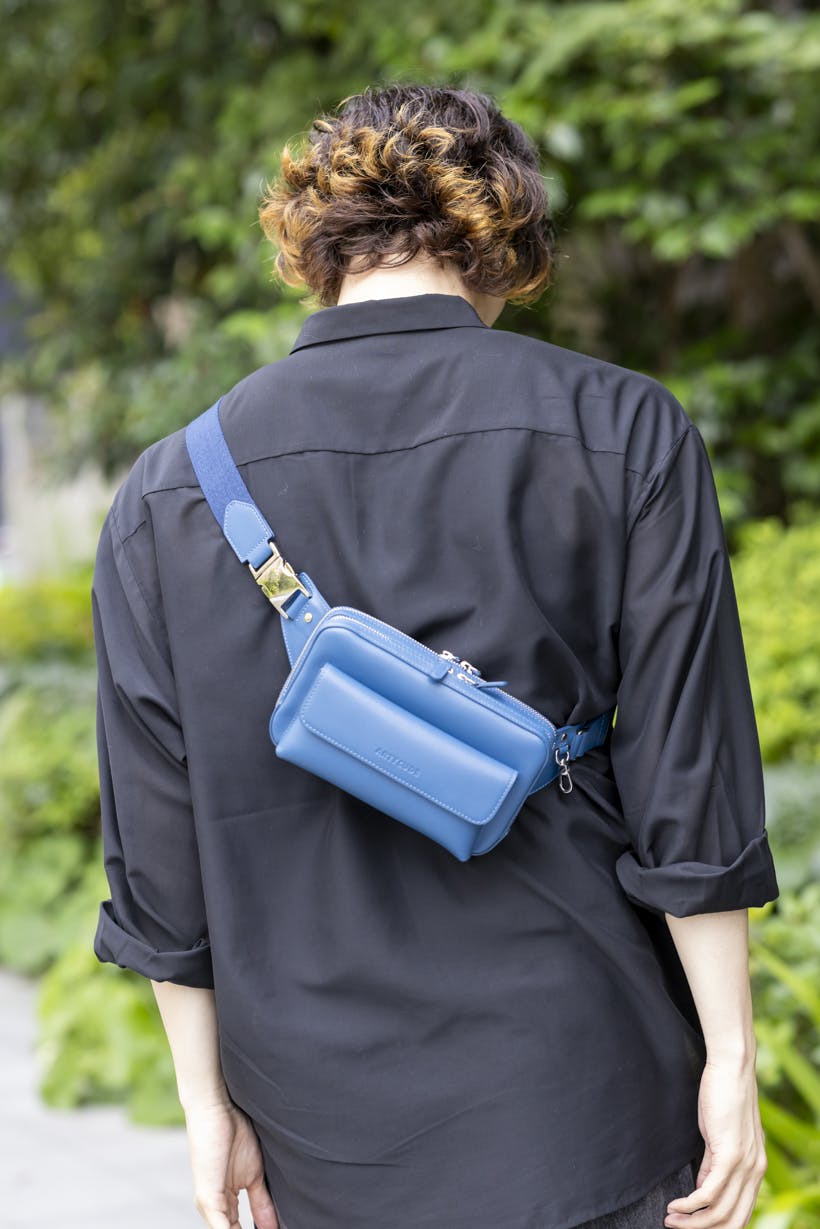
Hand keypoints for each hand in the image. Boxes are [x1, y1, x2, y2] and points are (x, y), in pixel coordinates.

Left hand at [184, 1097, 279, 1228]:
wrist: (219, 1106)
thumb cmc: (235, 1130)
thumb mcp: (256, 1174)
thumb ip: (262, 1201)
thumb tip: (274, 1224)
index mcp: (228, 1198)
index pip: (242, 1228)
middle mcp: (216, 1204)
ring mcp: (210, 1203)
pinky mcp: (207, 1197)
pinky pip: (219, 1227)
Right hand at [664, 1057, 767, 1228]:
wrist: (731, 1068)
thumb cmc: (723, 1095)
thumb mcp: (719, 1135)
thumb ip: (713, 1162)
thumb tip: (702, 1186)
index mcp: (755, 1168)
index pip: (740, 1213)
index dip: (717, 1226)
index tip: (691, 1225)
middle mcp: (755, 1172)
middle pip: (732, 1221)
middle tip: (675, 1227)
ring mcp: (745, 1165)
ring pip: (720, 1212)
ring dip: (692, 1222)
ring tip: (670, 1219)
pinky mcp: (731, 1155)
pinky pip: (710, 1193)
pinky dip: (690, 1205)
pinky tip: (675, 1205)